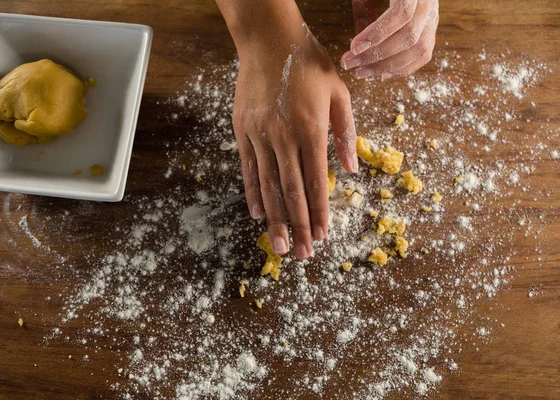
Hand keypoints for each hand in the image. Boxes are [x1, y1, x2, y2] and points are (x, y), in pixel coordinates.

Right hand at [217, 1, 357, 258]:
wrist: (268, 39)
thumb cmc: (309, 64)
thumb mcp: (339, 92)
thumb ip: (346, 132)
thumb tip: (351, 169)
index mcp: (311, 128)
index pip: (316, 180)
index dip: (320, 211)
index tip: (323, 236)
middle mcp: (284, 136)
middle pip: (291, 191)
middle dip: (299, 225)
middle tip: (302, 254)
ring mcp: (260, 135)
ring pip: (268, 185)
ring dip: (275, 218)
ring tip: (280, 245)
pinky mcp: (243, 130)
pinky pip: (248, 168)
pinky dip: (253, 192)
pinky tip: (257, 213)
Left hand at [341, 0, 438, 79]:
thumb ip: (363, 5)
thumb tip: (357, 43)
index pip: (402, 14)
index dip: (377, 34)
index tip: (354, 48)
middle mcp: (428, 4)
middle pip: (409, 37)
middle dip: (376, 56)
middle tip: (349, 64)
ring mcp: (432, 18)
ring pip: (418, 50)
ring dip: (387, 67)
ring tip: (361, 72)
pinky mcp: (431, 29)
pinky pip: (423, 55)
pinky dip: (402, 68)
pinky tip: (381, 74)